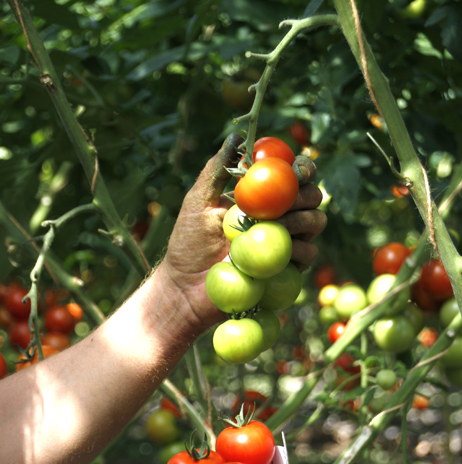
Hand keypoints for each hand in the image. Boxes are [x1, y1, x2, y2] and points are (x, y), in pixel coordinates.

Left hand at [160, 133, 326, 331]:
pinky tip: (278, 250)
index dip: (302, 168)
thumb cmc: (188, 244)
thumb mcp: (198, 201)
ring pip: (316, 221)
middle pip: (312, 195)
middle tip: (285, 201)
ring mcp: (286, 243)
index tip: (296, 170)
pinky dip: (297, 248)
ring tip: (276, 226)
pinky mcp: (287, 269)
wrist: (186, 288)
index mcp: (261, 196)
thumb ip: (217, 169)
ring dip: (302, 219)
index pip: (293, 175)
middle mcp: (279, 216)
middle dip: (304, 193)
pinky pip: (308, 253)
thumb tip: (236, 137)